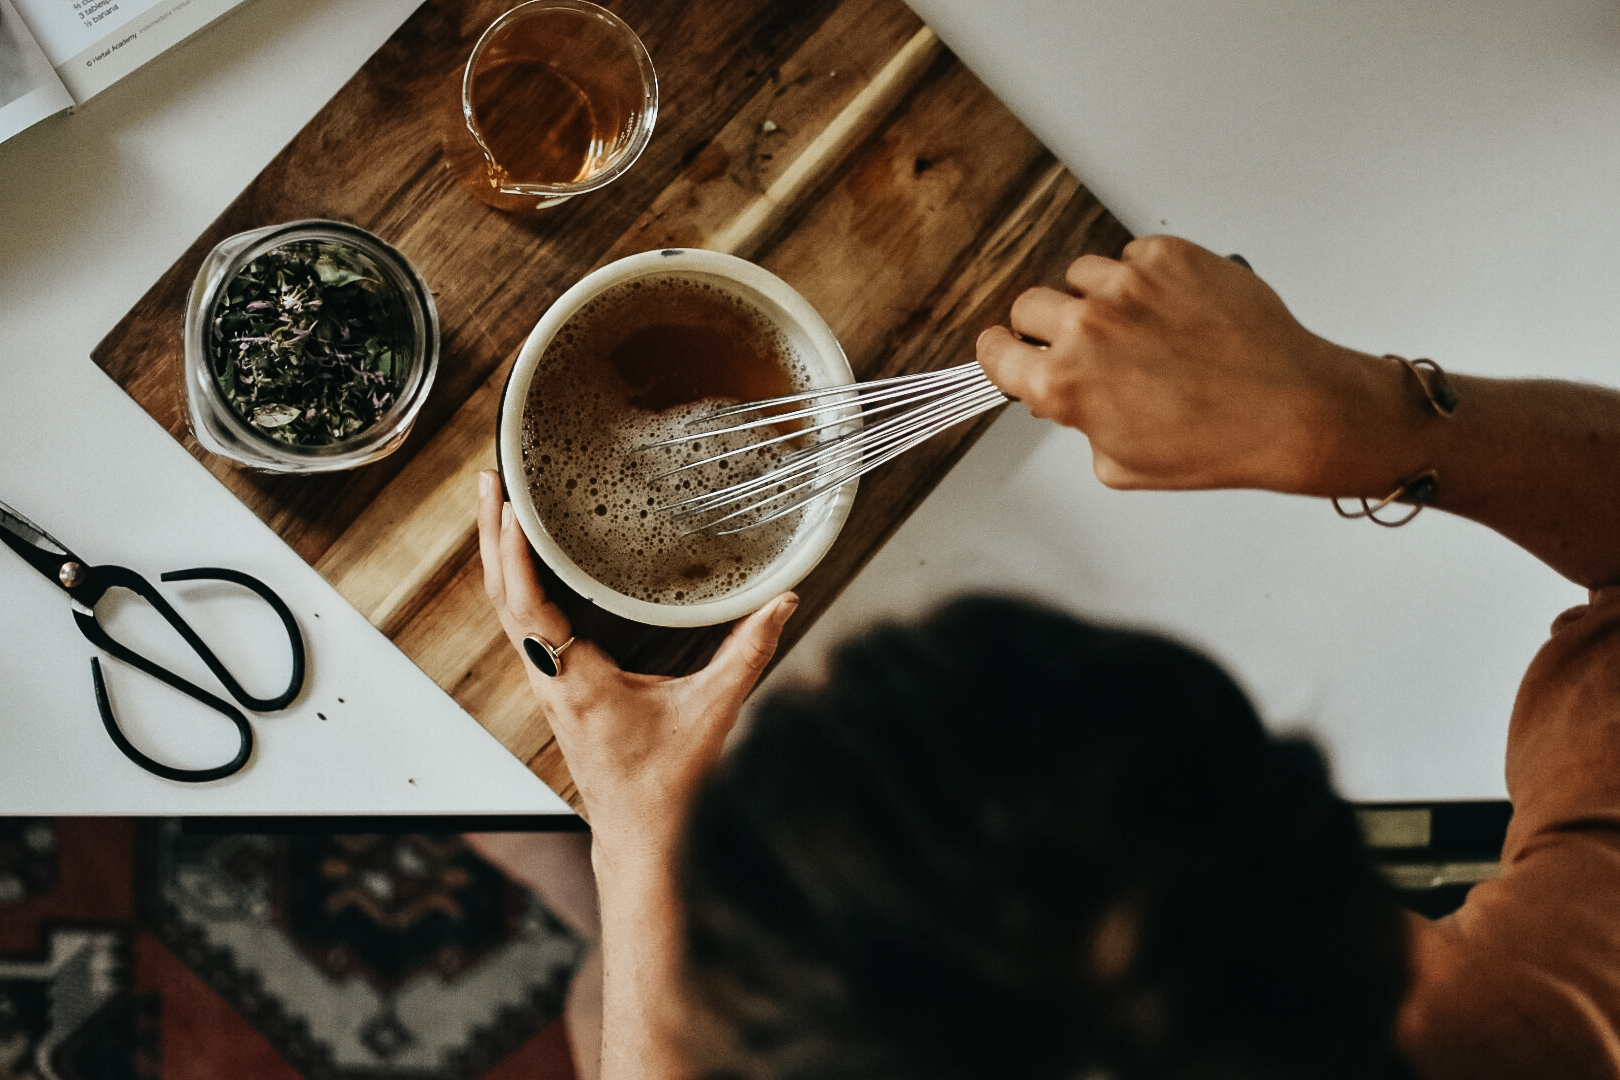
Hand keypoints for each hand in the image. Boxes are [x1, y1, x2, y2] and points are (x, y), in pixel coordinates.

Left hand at [476, 470, 797, 851]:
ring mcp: (545, 682)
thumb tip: (783, 601)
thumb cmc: (666, 782)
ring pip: (504, 608)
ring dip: (498, 554)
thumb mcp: (713, 712)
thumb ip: (748, 653)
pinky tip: (523, 557)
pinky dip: (515, 581)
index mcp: (578, 682)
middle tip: (491, 479)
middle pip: (501, 596)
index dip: (518, 555)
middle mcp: (550, 678)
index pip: (531, 608)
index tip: (514, 508)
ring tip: (498, 502)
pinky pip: (521, 623)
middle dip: (493, 535)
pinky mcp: (552, 685)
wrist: (639, 833)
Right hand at [976, 235, 1370, 492]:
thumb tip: (1067, 400)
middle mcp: (1086, 328)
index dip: (1003, 353)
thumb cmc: (1215, 443)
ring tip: (1141, 326)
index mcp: (1063, 384)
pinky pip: (1132, 256)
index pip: (995, 351)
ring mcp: (1127, 285)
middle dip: (1048, 325)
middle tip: (1085, 343)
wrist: (1289, 409)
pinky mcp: (1168, 257)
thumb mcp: (1121, 464)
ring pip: (1081, 275)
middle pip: (1030, 305)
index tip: (1011, 350)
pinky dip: (1145, 278)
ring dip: (1098, 298)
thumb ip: (1079, 425)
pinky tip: (1173, 308)